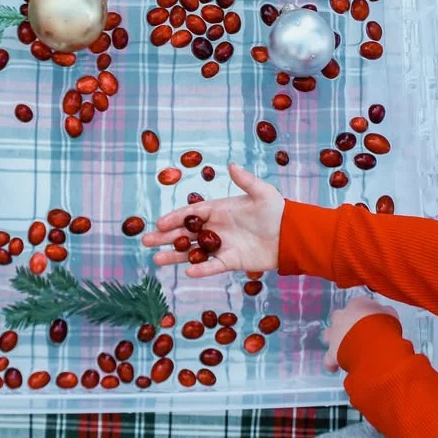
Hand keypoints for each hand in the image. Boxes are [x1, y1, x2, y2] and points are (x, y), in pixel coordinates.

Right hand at [141, 163, 284, 277]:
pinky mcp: (231, 261)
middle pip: (186, 233)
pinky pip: (212, 266)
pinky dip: (201, 269)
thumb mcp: (262, 192)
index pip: (191, 214)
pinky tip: (187, 273)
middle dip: (166, 237)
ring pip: (193, 252)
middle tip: (146, 241)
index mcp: (219, 210)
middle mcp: (216, 228)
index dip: (174, 218)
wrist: (291, 235)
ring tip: (156, 259)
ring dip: (176, 255)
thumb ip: (245, 180)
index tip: (158, 223)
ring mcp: (222, 245)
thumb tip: (231, 164)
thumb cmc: (276, 211)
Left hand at [322, 296, 399, 372]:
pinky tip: (336, 368)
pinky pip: (328, 359)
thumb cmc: (384, 326)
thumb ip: (385, 313)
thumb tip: (385, 313)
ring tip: (343, 349)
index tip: (371, 321)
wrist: (373, 342)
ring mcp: (334, 334)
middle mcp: (342, 316)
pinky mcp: (332, 352)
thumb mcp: (390, 315)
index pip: (358, 305)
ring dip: (335, 340)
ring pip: (328, 335)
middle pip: (340, 318)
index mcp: (357, 305)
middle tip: (357, 335)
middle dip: (345, 325)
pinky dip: (331, 363)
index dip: (364, 314)